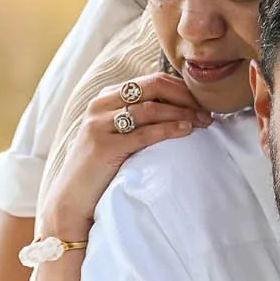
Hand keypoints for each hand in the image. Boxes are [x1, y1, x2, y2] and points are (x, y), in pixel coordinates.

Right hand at [37, 71, 211, 239]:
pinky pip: (144, 133)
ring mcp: (99, 124)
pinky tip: (186, 130)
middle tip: (208, 111)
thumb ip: (137, 117)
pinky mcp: (104, 146)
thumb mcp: (116, 134)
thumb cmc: (100, 167)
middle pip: (153, 86)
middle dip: (185, 96)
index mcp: (106, 97)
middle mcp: (100, 105)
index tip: (203, 102)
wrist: (71, 199)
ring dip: (183, 112)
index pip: (152, 81)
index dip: (181, 88)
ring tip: (203, 121)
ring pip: (150, 108)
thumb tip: (180, 107)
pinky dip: (169, 129)